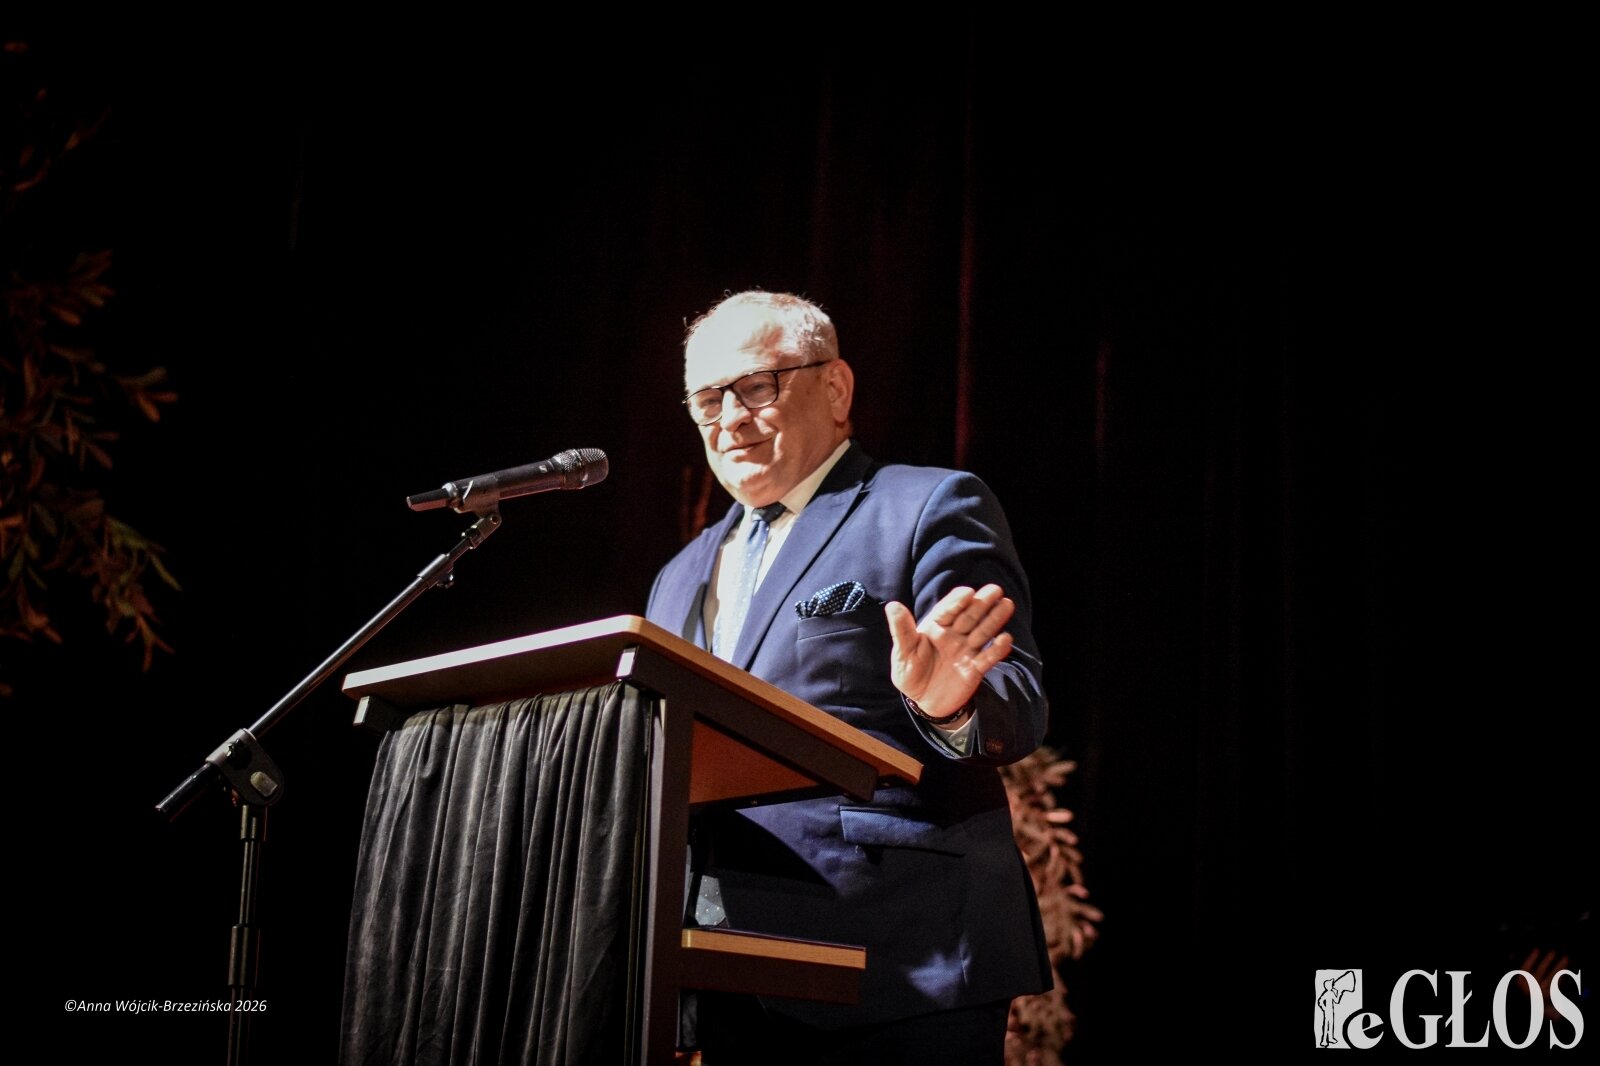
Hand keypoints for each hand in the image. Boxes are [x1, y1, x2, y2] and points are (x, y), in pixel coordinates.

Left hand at [885, 583, 1015, 721]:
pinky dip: (997, 650)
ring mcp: (966, 650)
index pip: (948, 610)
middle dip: (982, 603)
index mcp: (935, 627)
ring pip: (982, 632)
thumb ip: (901, 631)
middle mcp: (954, 635)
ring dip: (994, 619)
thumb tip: (892, 605)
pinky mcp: (975, 668)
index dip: (957, 601)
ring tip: (1007, 605)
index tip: (967, 592)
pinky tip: (1006, 639)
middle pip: (970, 616)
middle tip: (996, 589)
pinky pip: (987, 658)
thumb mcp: (903, 653)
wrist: (924, 701)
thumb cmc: (910, 673)